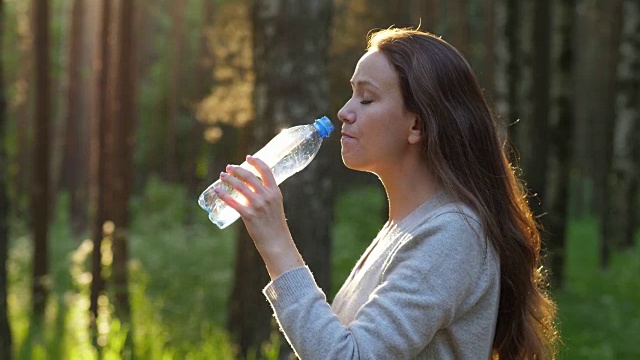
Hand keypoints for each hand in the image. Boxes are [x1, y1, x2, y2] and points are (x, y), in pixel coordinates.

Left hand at [216, 156, 303, 277]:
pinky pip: (233, 202)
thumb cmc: (274, 224)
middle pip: (249, 176)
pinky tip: (218, 191)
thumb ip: (266, 194)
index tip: (247, 157)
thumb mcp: (275, 205)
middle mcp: (267, 196)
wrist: (276, 241)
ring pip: (240, 187)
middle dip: (237, 170)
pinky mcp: (249, 215)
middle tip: (228, 168)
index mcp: (275, 191)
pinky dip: (224, 195)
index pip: (266, 170)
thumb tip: (251, 186)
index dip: (256, 162)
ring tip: (222, 177)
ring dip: (229, 179)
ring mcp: (258, 205)